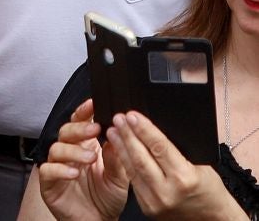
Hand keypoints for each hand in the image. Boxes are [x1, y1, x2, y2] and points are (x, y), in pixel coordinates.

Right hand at [38, 100, 128, 220]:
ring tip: (89, 158)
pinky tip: (73, 173)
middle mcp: (69, 153)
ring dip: (73, 150)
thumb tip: (116, 135)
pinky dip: (60, 170)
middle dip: (79, 128)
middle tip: (94, 130)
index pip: (80, 122)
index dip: (83, 111)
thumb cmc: (107, 199)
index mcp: (85, 146)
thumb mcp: (119, 178)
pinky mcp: (49, 184)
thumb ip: (116, 158)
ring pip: (56, 148)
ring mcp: (57, 167)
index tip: (92, 104)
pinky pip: (48, 170)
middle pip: (66, 131)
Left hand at [107, 112, 238, 217]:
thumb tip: (151, 126)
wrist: (211, 218)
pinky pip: (134, 181)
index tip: (131, 114)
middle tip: (118, 118)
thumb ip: (175, 148)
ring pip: (133, 170)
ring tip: (113, 131)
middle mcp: (168, 192)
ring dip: (121, 148)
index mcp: (184, 178)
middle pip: (141, 158)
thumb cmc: (208, 189)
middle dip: (127, 135)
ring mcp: (156, 202)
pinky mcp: (148, 208)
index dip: (143, 129)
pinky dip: (125, 164)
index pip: (159, 147)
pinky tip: (119, 151)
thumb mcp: (198, 163)